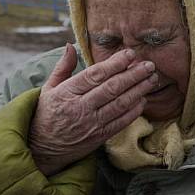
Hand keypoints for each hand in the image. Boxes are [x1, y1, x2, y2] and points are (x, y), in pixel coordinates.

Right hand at [28, 43, 157, 175]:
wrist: (41, 149)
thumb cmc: (46, 114)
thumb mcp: (48, 88)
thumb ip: (63, 67)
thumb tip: (70, 45)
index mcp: (67, 93)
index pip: (94, 75)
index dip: (115, 63)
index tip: (130, 54)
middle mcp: (79, 108)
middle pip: (111, 88)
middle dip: (133, 75)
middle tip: (149, 65)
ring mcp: (90, 124)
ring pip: (119, 104)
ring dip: (138, 90)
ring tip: (152, 79)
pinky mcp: (98, 137)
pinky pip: (120, 122)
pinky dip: (134, 111)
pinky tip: (143, 100)